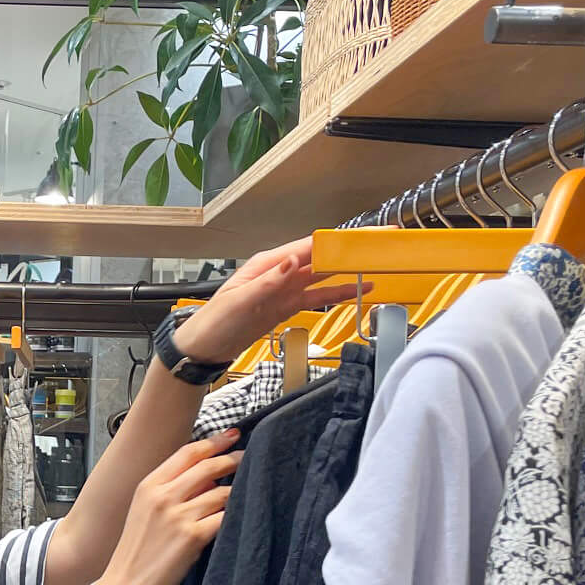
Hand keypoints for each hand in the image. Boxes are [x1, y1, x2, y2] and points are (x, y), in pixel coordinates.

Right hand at [96, 430, 240, 584]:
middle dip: (232, 460)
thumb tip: (206, 479)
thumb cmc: (134, 554)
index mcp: (148, 486)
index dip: (214, 442)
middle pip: (207, 467)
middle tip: (246, 458)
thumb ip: (167, 491)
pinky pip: (224, 516)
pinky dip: (235, 514)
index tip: (232, 436)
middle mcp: (163, 496)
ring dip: (236, 492)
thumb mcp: (142, 511)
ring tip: (246, 492)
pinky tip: (241, 514)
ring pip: (221, 492)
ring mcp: (179, 515)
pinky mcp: (193, 536)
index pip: (187, 453)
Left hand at [172, 237, 365, 363]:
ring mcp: (285, 289)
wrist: (205, 348)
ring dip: (347, 271)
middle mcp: (280, 272)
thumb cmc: (215, 322)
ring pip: (323, 276)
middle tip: (379, 245)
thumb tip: (293, 260)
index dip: (337, 240)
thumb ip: (269, 282)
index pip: (309, 246)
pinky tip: (355, 290)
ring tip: (375, 266)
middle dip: (349, 251)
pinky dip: (336, 294)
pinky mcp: (287, 306)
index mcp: (269, 264)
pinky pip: (317, 297)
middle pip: (321, 257)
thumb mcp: (241, 301)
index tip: (361, 237)